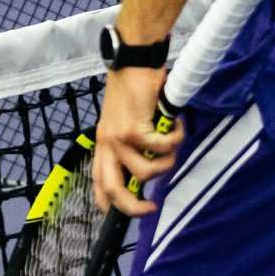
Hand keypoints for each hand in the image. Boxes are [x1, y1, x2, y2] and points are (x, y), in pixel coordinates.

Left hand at [90, 64, 179, 216]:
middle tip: (151, 207)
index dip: (106, 202)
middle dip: (133, 206)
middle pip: (114, 189)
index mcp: (102, 143)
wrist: (133, 62)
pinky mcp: (134, 129)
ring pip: (145, 172)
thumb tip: (148, 163)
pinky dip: (175, 140)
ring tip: (173, 147)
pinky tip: (177, 127)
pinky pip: (161, 148)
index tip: (118, 214)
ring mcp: (119, 139)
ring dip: (166, 163)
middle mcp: (107, 144)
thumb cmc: (131, 87)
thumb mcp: (122, 119)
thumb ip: (130, 142)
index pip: (98, 180)